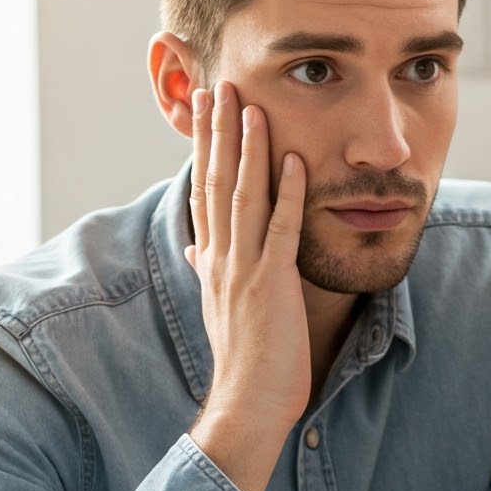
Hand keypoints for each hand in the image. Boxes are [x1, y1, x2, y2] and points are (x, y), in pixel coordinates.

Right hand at [187, 84, 309, 490]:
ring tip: (249, 106)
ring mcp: (245, 269)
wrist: (248, 405)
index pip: (205, 190)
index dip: (205, 147)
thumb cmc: (244, 363)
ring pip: (244, 196)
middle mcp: (221, 258)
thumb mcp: (220, 309)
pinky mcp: (272, 285)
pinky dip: (288, 194)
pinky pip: (282, 231)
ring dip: (248, 149)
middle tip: (219, 85)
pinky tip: (295, 161)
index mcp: (212, 260)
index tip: (205, 109)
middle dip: (218, 132)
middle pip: (217, 181)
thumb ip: (209, 273)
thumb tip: (196, 249)